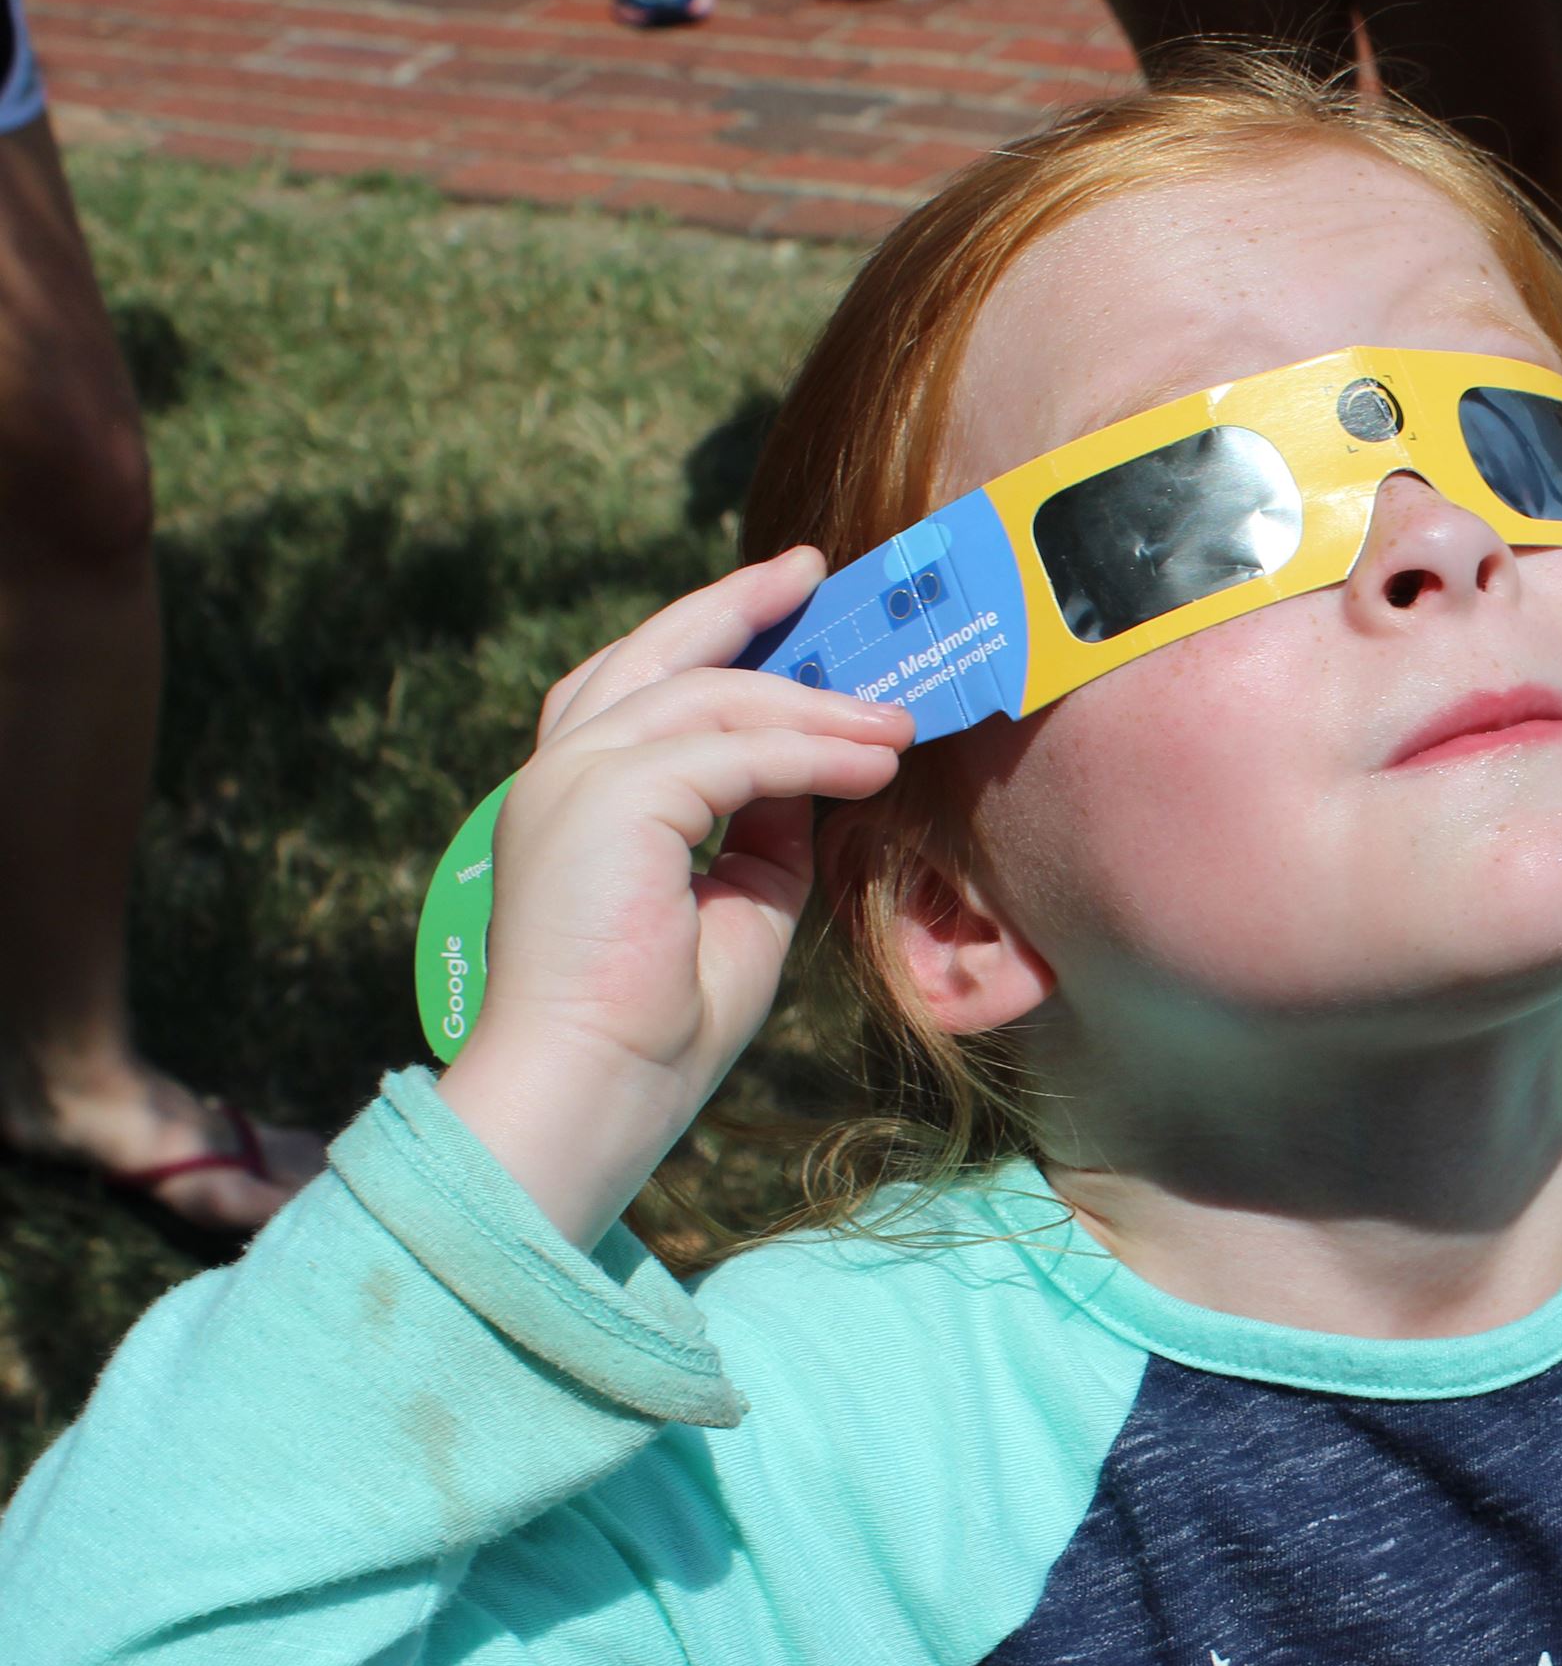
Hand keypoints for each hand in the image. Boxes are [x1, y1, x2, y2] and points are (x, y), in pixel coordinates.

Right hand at [438, 549, 911, 1243]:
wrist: (594, 1093)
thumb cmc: (657, 1027)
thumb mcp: (738, 906)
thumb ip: (765, 832)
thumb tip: (814, 775)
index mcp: (577, 799)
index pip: (642, 689)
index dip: (714, 640)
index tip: (787, 606)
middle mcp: (562, 775)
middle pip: (655, 655)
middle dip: (738, 607)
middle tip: (813, 573)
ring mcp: (574, 780)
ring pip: (708, 698)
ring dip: (813, 705)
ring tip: (896, 723)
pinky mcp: (607, 800)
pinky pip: (734, 752)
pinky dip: (812, 751)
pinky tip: (873, 761)